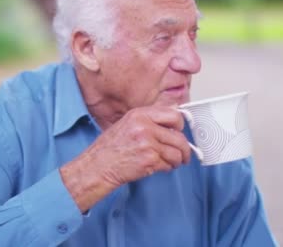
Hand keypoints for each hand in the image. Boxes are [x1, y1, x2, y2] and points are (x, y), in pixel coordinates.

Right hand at [60, 106, 190, 211]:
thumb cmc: (110, 148)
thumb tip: (175, 114)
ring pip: (177, 152)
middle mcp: (144, 126)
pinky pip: (168, 164)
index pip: (173, 115)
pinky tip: (158, 167)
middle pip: (179, 136)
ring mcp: (147, 143)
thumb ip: (149, 119)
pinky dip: (167, 168)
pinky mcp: (149, 160)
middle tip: (184, 153)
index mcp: (139, 115)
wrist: (98, 166)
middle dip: (184, 148)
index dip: (180, 125)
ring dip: (176, 160)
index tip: (180, 132)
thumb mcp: (128, 124)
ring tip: (170, 162)